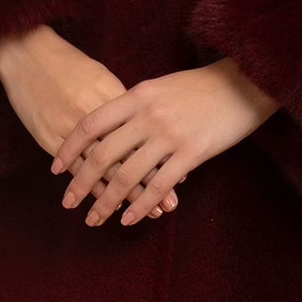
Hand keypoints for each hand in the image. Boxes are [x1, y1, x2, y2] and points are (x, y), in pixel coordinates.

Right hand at [0, 25, 179, 216]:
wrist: (26, 53)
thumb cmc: (68, 64)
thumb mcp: (101, 77)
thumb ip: (124, 103)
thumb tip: (150, 127)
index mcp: (110, 94)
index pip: (142, 134)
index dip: (161, 158)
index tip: (181, 179)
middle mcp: (92, 112)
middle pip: (126, 154)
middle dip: (149, 184)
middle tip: (169, 206)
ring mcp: (69, 126)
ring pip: (102, 168)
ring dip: (123, 194)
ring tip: (142, 214)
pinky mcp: (50, 137)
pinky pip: (77, 168)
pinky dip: (94, 186)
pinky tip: (106, 201)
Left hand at [51, 58, 280, 227]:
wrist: (245, 83)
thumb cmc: (203, 86)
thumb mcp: (161, 87)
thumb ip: (136, 106)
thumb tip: (113, 126)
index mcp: (137, 96)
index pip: (91, 124)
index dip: (70, 148)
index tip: (56, 169)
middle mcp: (148, 116)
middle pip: (102, 154)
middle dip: (81, 183)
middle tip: (68, 203)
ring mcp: (169, 135)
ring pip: (127, 175)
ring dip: (106, 202)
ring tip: (94, 219)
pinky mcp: (192, 153)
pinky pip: (159, 185)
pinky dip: (141, 205)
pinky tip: (129, 219)